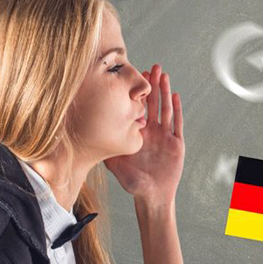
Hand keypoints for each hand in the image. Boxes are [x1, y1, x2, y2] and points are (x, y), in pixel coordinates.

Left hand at [104, 64, 184, 207]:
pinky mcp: (176, 143)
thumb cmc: (132, 182)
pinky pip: (176, 123)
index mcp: (139, 132)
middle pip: (152, 103)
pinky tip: (174, 96)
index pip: (138, 107)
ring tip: (163, 74)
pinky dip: (176, 109)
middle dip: (152, 85)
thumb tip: (86, 135)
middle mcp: (152, 131)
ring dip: (164, 91)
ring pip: (165, 109)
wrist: (151, 196)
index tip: (134, 75)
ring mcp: (165, 136)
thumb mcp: (115, 162)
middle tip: (150, 66)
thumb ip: (105, 148)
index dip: (137, 92)